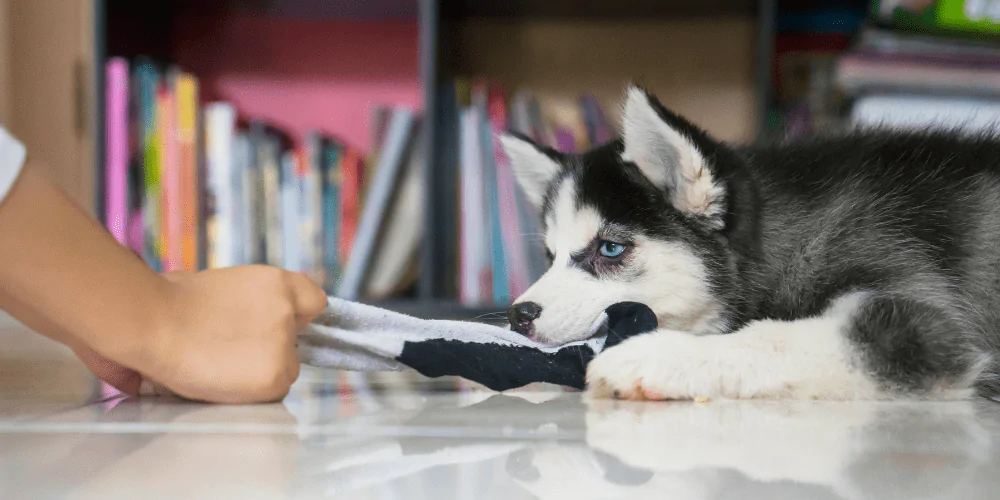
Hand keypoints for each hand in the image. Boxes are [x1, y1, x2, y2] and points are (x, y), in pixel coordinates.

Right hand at [136, 266, 327, 403]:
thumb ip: (252, 302)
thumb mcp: (225, 285)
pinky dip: (252, 391)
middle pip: (296, 342)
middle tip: (234, 351)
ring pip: (285, 369)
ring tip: (220, 366)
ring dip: (261, 372)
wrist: (152, 322)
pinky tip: (223, 379)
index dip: (297, 317)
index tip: (282, 327)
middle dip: (271, 349)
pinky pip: (273, 391)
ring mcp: (284, 344)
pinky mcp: (276, 375)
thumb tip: (253, 319)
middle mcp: (288, 311)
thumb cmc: (171, 301)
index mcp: (277, 282)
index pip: (313, 302)